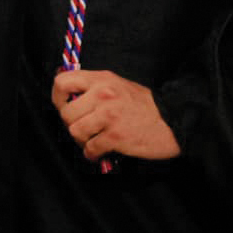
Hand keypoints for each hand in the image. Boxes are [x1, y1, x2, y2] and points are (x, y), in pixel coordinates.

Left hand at [52, 69, 179, 161]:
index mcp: (101, 79)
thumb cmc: (145, 105)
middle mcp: (103, 94)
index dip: (57, 97)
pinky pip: (90, 148)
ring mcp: (109, 115)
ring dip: (81, 140)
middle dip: (71, 124)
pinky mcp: (116, 136)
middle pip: (66, 113)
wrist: (175, 120)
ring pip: (75, 131)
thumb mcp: (117, 85)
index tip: (64, 106)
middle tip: (83, 129)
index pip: (61, 82)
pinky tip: (99, 152)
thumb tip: (66, 94)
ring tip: (91, 141)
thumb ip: (93, 87)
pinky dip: (92, 153)